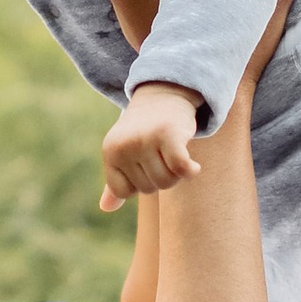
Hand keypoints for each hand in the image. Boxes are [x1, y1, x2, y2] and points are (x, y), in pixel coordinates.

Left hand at [101, 82, 206, 212]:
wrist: (164, 93)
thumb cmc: (144, 129)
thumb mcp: (125, 152)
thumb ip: (117, 180)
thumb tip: (105, 208)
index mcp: (110, 152)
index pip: (126, 191)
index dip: (140, 182)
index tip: (145, 163)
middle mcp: (124, 146)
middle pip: (149, 188)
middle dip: (161, 176)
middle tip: (162, 153)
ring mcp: (145, 139)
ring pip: (166, 181)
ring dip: (177, 174)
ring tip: (174, 153)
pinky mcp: (168, 133)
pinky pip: (181, 169)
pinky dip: (191, 171)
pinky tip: (195, 167)